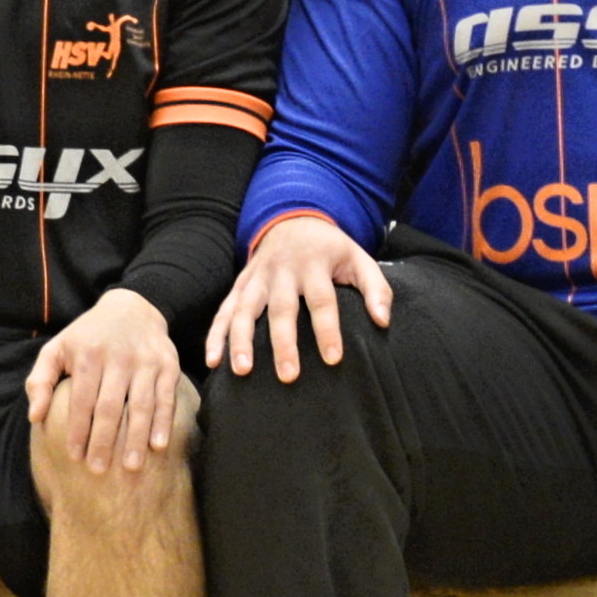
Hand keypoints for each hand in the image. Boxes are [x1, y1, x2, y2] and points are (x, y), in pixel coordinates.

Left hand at [26, 289, 187, 469]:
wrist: (132, 307)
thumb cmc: (87, 336)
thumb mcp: (57, 349)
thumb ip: (40, 380)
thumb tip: (35, 416)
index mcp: (89, 355)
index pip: (82, 400)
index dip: (78, 430)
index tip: (75, 456)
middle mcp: (119, 358)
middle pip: (110, 407)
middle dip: (104, 441)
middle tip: (98, 470)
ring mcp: (146, 361)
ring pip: (141, 405)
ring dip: (137, 438)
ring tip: (131, 468)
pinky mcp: (168, 364)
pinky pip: (166, 397)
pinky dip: (164, 422)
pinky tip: (159, 446)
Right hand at [207, 209, 390, 377]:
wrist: (293, 220)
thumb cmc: (331, 249)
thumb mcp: (359, 258)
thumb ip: (376, 288)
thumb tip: (383, 321)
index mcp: (315, 263)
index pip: (322, 300)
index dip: (327, 329)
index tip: (333, 359)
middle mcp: (282, 271)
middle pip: (281, 309)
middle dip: (283, 344)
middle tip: (289, 376)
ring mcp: (256, 278)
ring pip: (245, 310)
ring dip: (240, 341)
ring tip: (242, 371)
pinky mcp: (239, 285)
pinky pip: (223, 311)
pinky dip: (215, 335)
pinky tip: (213, 362)